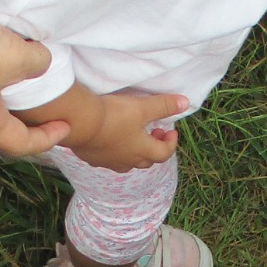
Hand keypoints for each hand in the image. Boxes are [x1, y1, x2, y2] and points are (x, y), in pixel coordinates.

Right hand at [63, 90, 186, 172]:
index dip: (171, 143)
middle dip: (154, 148)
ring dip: (134, 153)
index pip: (164, 153)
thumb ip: (164, 106)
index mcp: (142, 151)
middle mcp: (127, 161)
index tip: (171, 131)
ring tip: (132, 137)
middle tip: (153, 132)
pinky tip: (109, 140)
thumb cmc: (114, 115)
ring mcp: (108, 162)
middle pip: (146, 161)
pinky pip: (107, 159)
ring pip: (126, 163)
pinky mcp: (92, 158)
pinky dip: (114, 152)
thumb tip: (186, 103)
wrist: (80, 122)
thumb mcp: (142, 107)